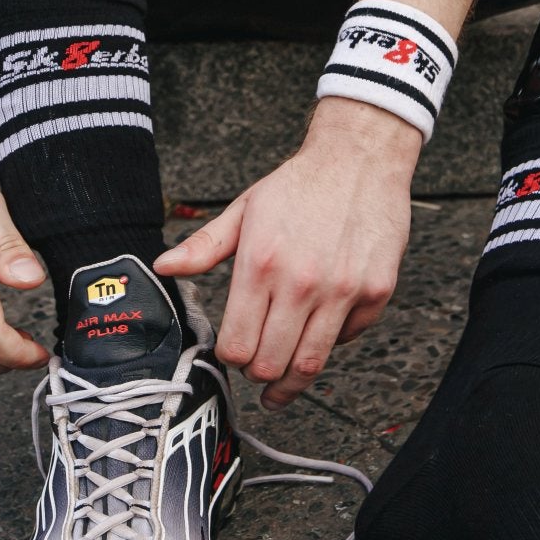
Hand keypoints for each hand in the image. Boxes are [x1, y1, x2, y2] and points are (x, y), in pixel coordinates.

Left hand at [154, 98, 419, 407]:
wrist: (360, 158)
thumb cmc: (301, 184)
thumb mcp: (244, 210)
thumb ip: (204, 246)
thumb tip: (164, 267)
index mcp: (261, 263)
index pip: (237, 345)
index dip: (230, 358)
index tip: (232, 353)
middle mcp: (302, 282)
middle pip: (271, 364)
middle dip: (258, 374)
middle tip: (256, 369)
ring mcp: (342, 290)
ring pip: (310, 364)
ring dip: (292, 380)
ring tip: (282, 382)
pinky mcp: (375, 291)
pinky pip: (348, 339)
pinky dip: (332, 342)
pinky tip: (319, 331)